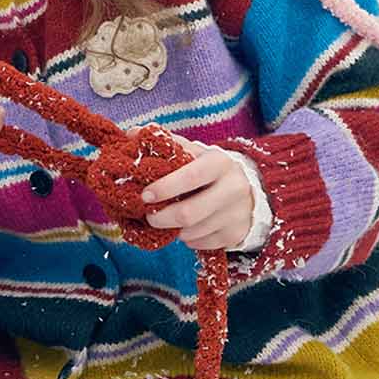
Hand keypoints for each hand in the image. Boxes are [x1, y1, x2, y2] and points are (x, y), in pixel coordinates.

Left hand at [135, 130, 254, 250]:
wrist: (246, 189)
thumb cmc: (208, 169)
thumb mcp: (191, 152)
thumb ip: (163, 143)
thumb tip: (131, 133)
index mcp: (220, 163)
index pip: (191, 176)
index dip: (165, 188)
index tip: (145, 195)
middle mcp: (233, 188)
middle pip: (189, 213)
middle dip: (162, 218)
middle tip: (149, 216)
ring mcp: (236, 214)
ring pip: (193, 232)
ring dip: (173, 230)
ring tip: (167, 221)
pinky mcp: (235, 234)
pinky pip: (200, 244)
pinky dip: (187, 239)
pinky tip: (186, 228)